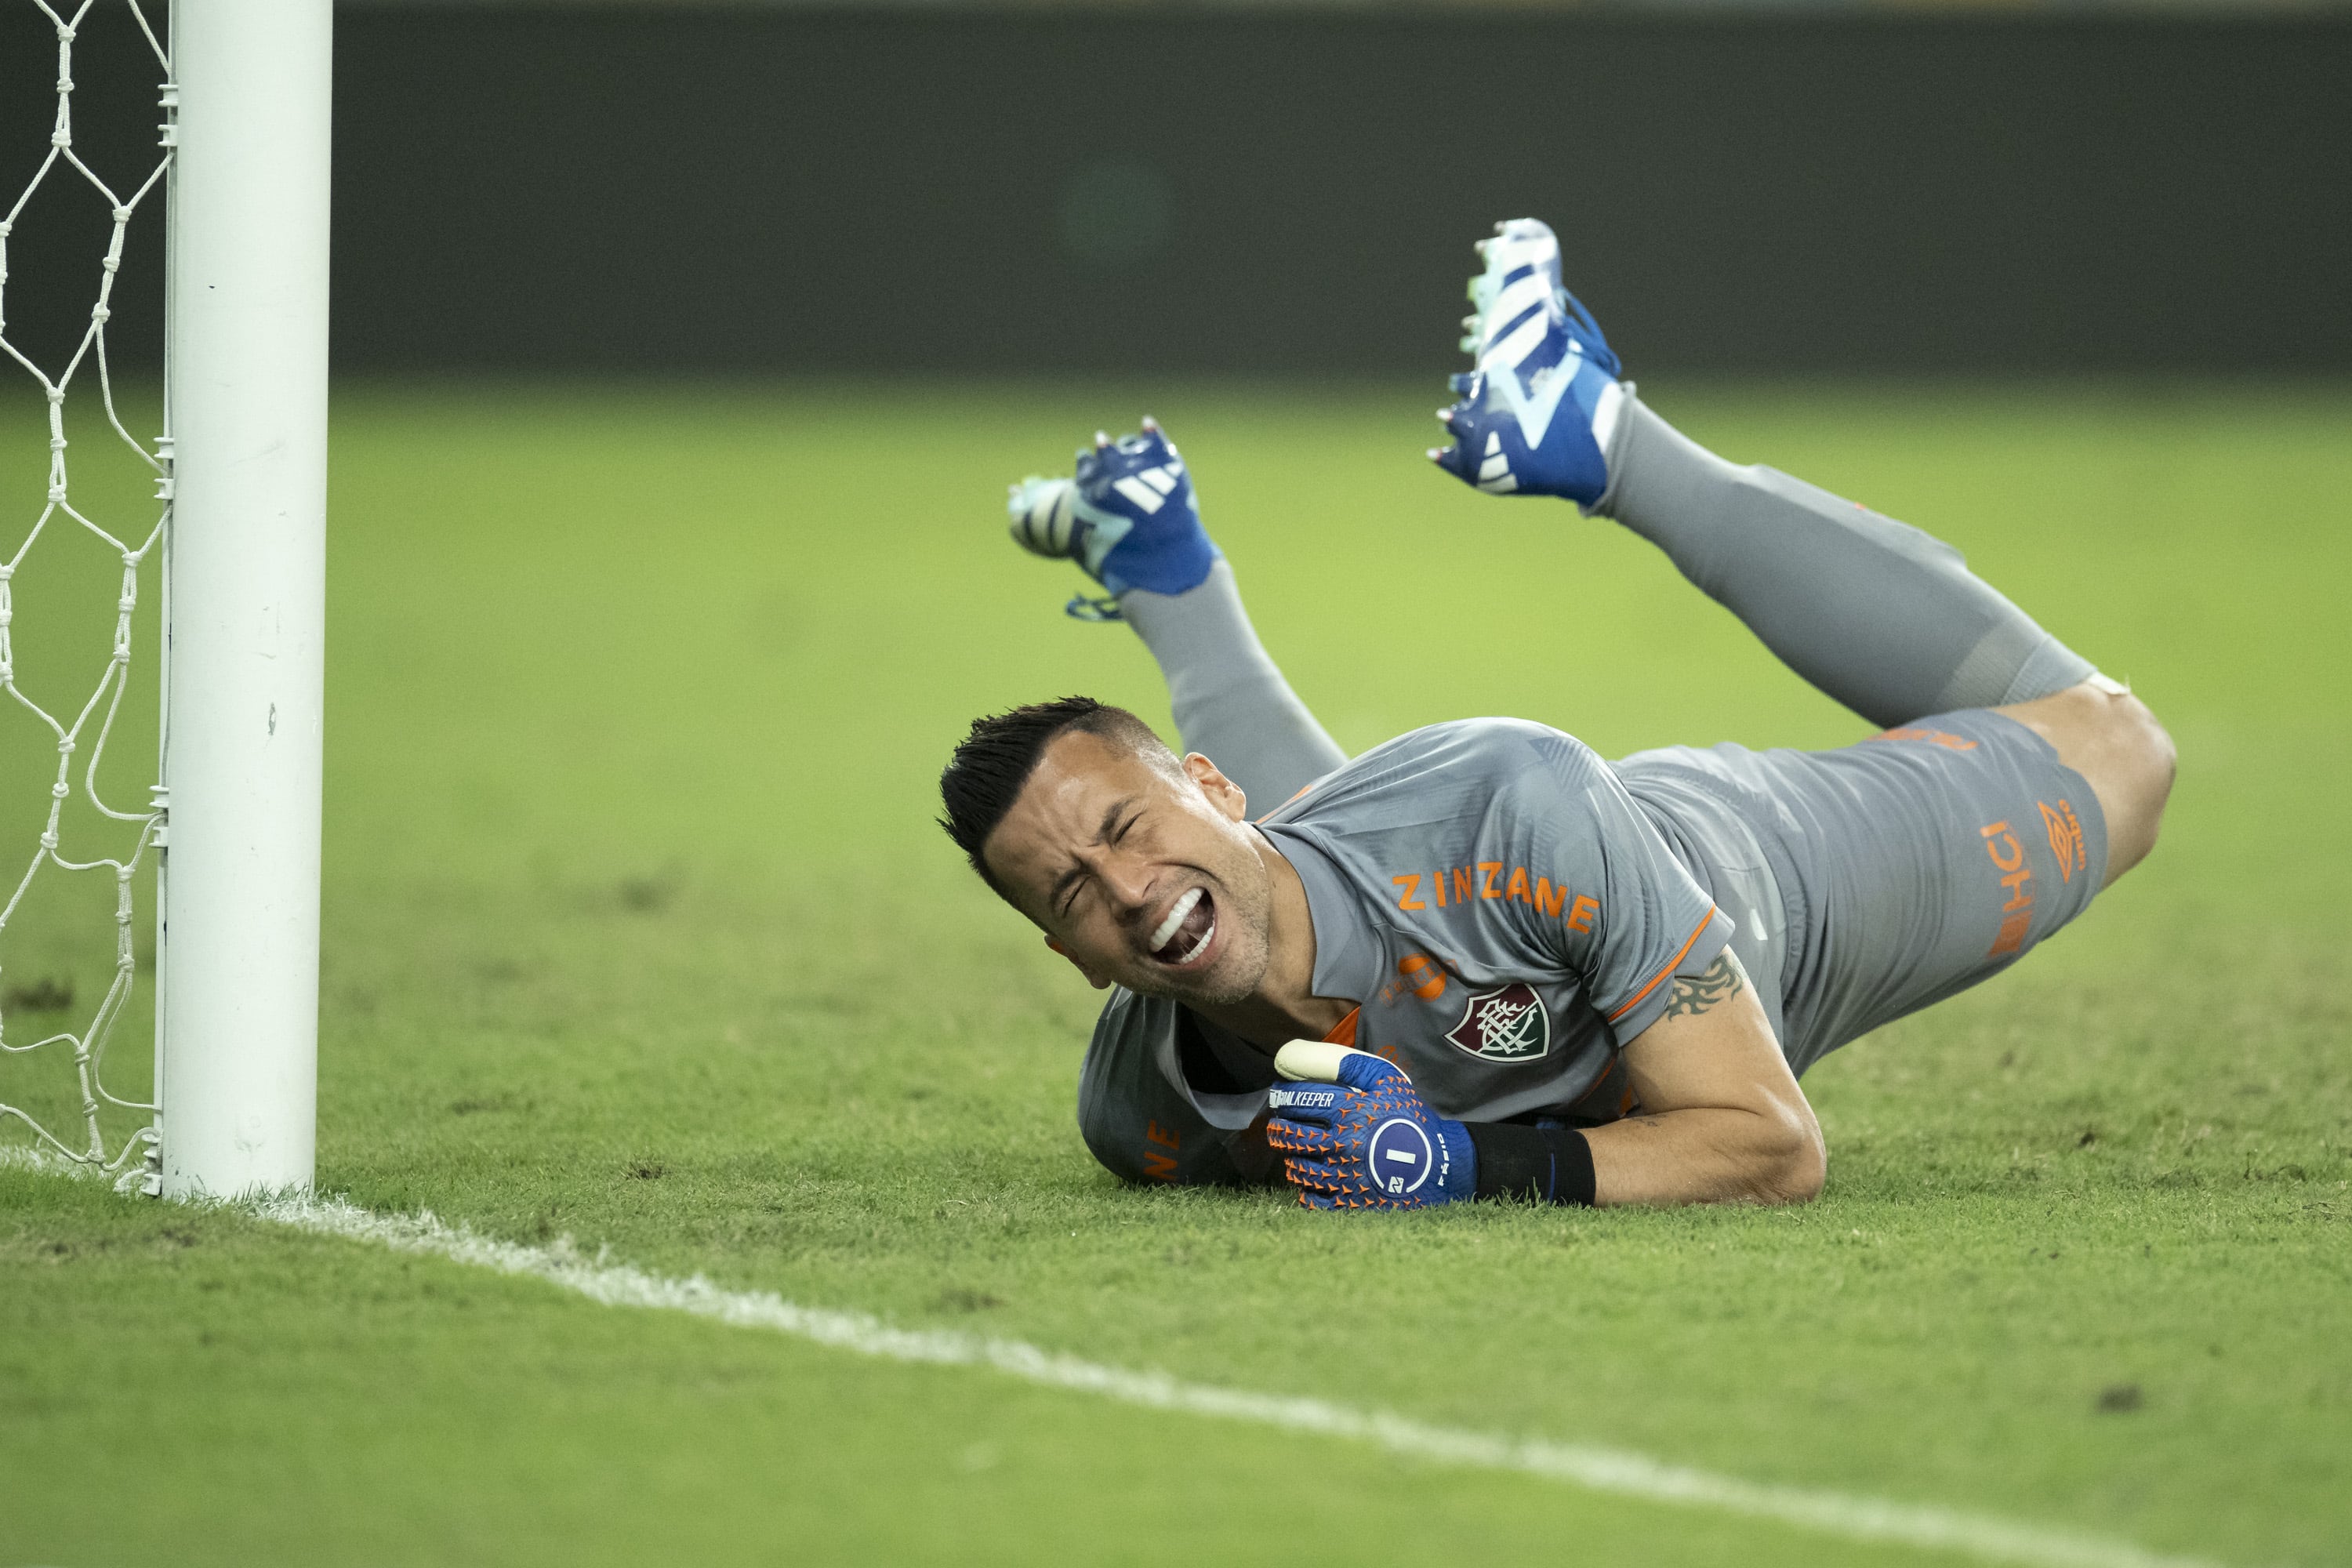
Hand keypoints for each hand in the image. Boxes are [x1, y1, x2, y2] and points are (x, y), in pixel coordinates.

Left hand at [1264, 1043, 1475, 1208]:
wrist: (1440, 1164)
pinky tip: (1312, 1177)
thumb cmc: (1409, 1117)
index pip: (1299, 1100)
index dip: (1283, 1096)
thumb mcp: (1385, 1080)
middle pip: (1291, 1135)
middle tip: (1279, 1123)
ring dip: (1291, 1156)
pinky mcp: (1349, 1204)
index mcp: (1350, 1111)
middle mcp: (1342, 1144)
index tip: (1280, 1095)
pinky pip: (1311, 1199)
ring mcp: (1344, 1177)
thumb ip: (1345, 1064)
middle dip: (1279, 1127)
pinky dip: (1306, 1188)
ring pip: (1297, 1167)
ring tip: (1296, 1149)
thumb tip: (1298, 1054)